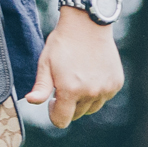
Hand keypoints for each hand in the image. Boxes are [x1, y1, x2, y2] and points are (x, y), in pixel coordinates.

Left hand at [26, 8, 123, 128]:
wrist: (87, 25)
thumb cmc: (62, 45)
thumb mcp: (45, 65)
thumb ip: (40, 88)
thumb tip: (30, 101)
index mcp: (70, 91)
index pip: (61, 121)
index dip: (54, 113)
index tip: (53, 99)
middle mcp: (90, 92)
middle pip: (76, 115)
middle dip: (68, 105)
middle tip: (65, 84)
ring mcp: (106, 88)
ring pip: (91, 108)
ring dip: (83, 100)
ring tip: (77, 80)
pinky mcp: (116, 83)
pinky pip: (104, 97)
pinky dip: (97, 92)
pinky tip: (90, 75)